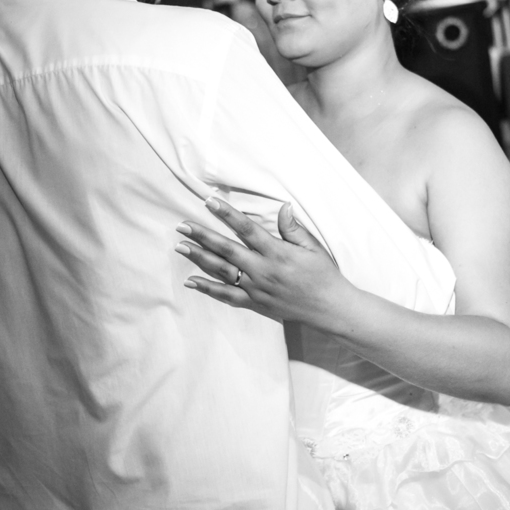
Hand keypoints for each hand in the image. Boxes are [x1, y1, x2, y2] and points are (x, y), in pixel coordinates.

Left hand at [175, 198, 350, 325]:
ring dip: (199, 258)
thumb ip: (293, 228)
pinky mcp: (254, 302)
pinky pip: (226, 296)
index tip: (210, 202)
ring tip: (181, 246)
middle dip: (203, 236)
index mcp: (277, 252)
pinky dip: (208, 289)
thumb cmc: (322, 274)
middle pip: (226, 250)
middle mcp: (262, 270)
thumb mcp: (312, 247)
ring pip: (222, 271)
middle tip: (183, 226)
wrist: (328, 308)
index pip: (247, 229)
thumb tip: (283, 207)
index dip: (227, 214)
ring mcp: (255, 288)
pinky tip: (191, 281)